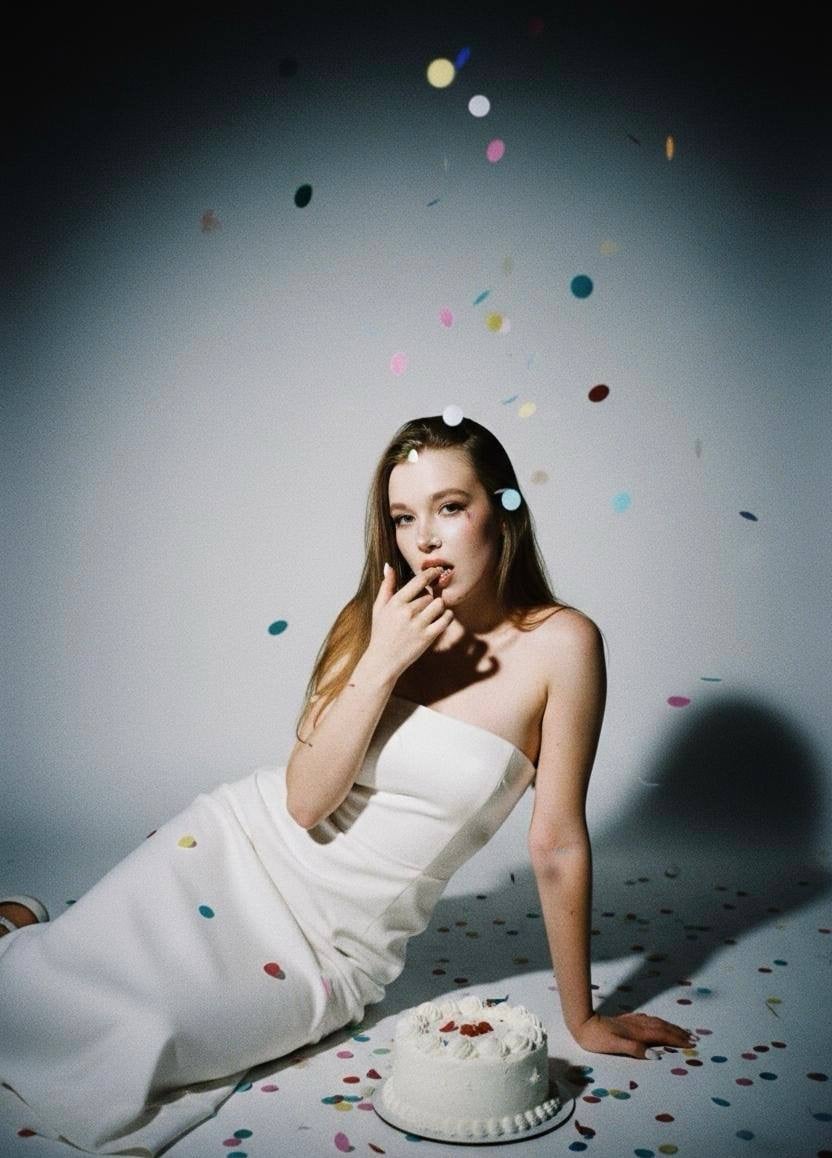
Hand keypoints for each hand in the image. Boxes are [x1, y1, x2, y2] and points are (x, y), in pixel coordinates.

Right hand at [367, 563, 453, 676]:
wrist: (382, 660)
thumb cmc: (381, 632)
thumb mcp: (379, 608)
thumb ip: (386, 586)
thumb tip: (388, 566)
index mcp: (396, 603)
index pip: (419, 581)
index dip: (430, 573)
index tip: (437, 570)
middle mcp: (407, 612)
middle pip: (429, 595)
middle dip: (429, 598)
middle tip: (424, 605)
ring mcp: (418, 625)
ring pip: (439, 605)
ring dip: (439, 606)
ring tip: (432, 611)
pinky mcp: (428, 637)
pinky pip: (445, 619)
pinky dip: (447, 616)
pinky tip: (442, 617)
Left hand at [571, 1012, 695, 1058]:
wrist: (583, 1023)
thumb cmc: (596, 1038)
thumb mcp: (614, 1046)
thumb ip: (635, 1050)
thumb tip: (656, 1055)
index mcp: (637, 1032)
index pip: (662, 1035)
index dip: (677, 1039)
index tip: (691, 1043)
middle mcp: (637, 1025)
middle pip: (662, 1027)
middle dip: (678, 1033)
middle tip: (693, 1038)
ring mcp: (631, 1021)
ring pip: (656, 1023)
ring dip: (670, 1027)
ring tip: (681, 1031)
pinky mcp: (625, 1021)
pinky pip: (647, 1021)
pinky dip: (657, 1023)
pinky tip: (656, 1023)